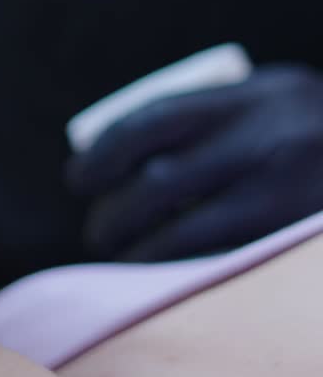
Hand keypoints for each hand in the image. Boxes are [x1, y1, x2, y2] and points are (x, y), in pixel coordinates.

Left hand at [66, 64, 322, 260]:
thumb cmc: (315, 130)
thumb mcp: (274, 99)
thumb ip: (217, 115)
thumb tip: (125, 145)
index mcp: (252, 98)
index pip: (152, 122)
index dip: (102, 154)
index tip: (79, 179)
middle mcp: (268, 141)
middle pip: (159, 182)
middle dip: (112, 212)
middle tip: (96, 230)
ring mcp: (286, 195)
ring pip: (184, 231)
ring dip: (137, 251)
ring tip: (118, 257)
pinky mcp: (293, 239)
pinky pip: (221, 262)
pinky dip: (180, 272)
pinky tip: (159, 278)